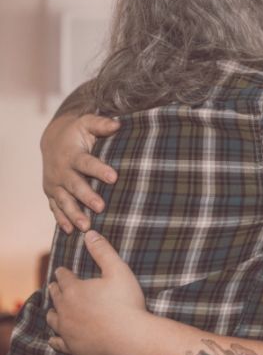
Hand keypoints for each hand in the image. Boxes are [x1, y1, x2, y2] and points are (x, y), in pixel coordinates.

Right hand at [41, 114, 119, 232]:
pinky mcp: (52, 193)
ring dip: (74, 214)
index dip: (99, 170)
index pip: (86, 163)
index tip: (114, 177)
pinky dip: (61, 219)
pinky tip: (70, 231)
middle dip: (87, 197)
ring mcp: (55, 184)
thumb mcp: (87, 124)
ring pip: (64, 201)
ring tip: (86, 226)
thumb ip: (101, 124)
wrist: (53, 141)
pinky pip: (55, 208)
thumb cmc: (76, 133)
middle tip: (101, 207)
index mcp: (72, 155)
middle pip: (74, 185)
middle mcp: (61, 171)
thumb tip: (118, 124)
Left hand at [47, 231, 146, 354]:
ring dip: (53, 311)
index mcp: (74, 289)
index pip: (63, 277)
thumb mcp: (118, 270)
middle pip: (55, 296)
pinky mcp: (72, 347)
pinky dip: (55, 338)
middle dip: (55, 289)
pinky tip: (54, 338)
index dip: (63, 272)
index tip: (62, 270)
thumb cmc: (126, 302)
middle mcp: (65, 309)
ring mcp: (67, 330)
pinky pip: (57, 342)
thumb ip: (103, 251)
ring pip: (52, 319)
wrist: (131, 337)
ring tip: (54, 309)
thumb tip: (89, 233)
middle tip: (55, 286)